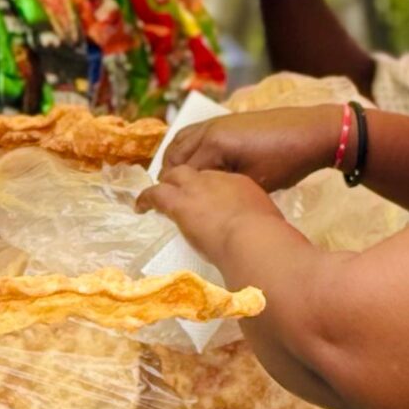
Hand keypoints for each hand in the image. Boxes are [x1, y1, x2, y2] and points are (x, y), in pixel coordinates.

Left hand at [144, 163, 282, 268]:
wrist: (253, 237)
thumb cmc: (267, 237)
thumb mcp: (268, 221)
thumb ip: (258, 221)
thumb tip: (259, 230)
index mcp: (240, 184)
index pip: (220, 181)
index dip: (211, 189)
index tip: (209, 201)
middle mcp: (216, 180)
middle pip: (194, 171)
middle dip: (185, 179)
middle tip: (179, 191)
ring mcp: (196, 187)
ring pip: (174, 177)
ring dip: (165, 185)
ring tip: (156, 195)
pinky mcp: (179, 202)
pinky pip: (156, 194)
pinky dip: (146, 199)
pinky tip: (140, 207)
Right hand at [157, 106, 342, 191]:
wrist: (312, 133)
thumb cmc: (286, 161)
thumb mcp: (252, 181)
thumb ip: (222, 186)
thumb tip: (205, 195)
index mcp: (213, 144)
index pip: (180, 171)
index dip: (174, 191)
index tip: (167, 208)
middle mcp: (209, 129)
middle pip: (175, 153)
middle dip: (168, 174)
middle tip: (170, 196)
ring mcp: (217, 121)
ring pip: (182, 140)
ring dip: (175, 159)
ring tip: (178, 180)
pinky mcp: (226, 120)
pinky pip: (195, 134)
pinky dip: (188, 148)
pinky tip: (196, 164)